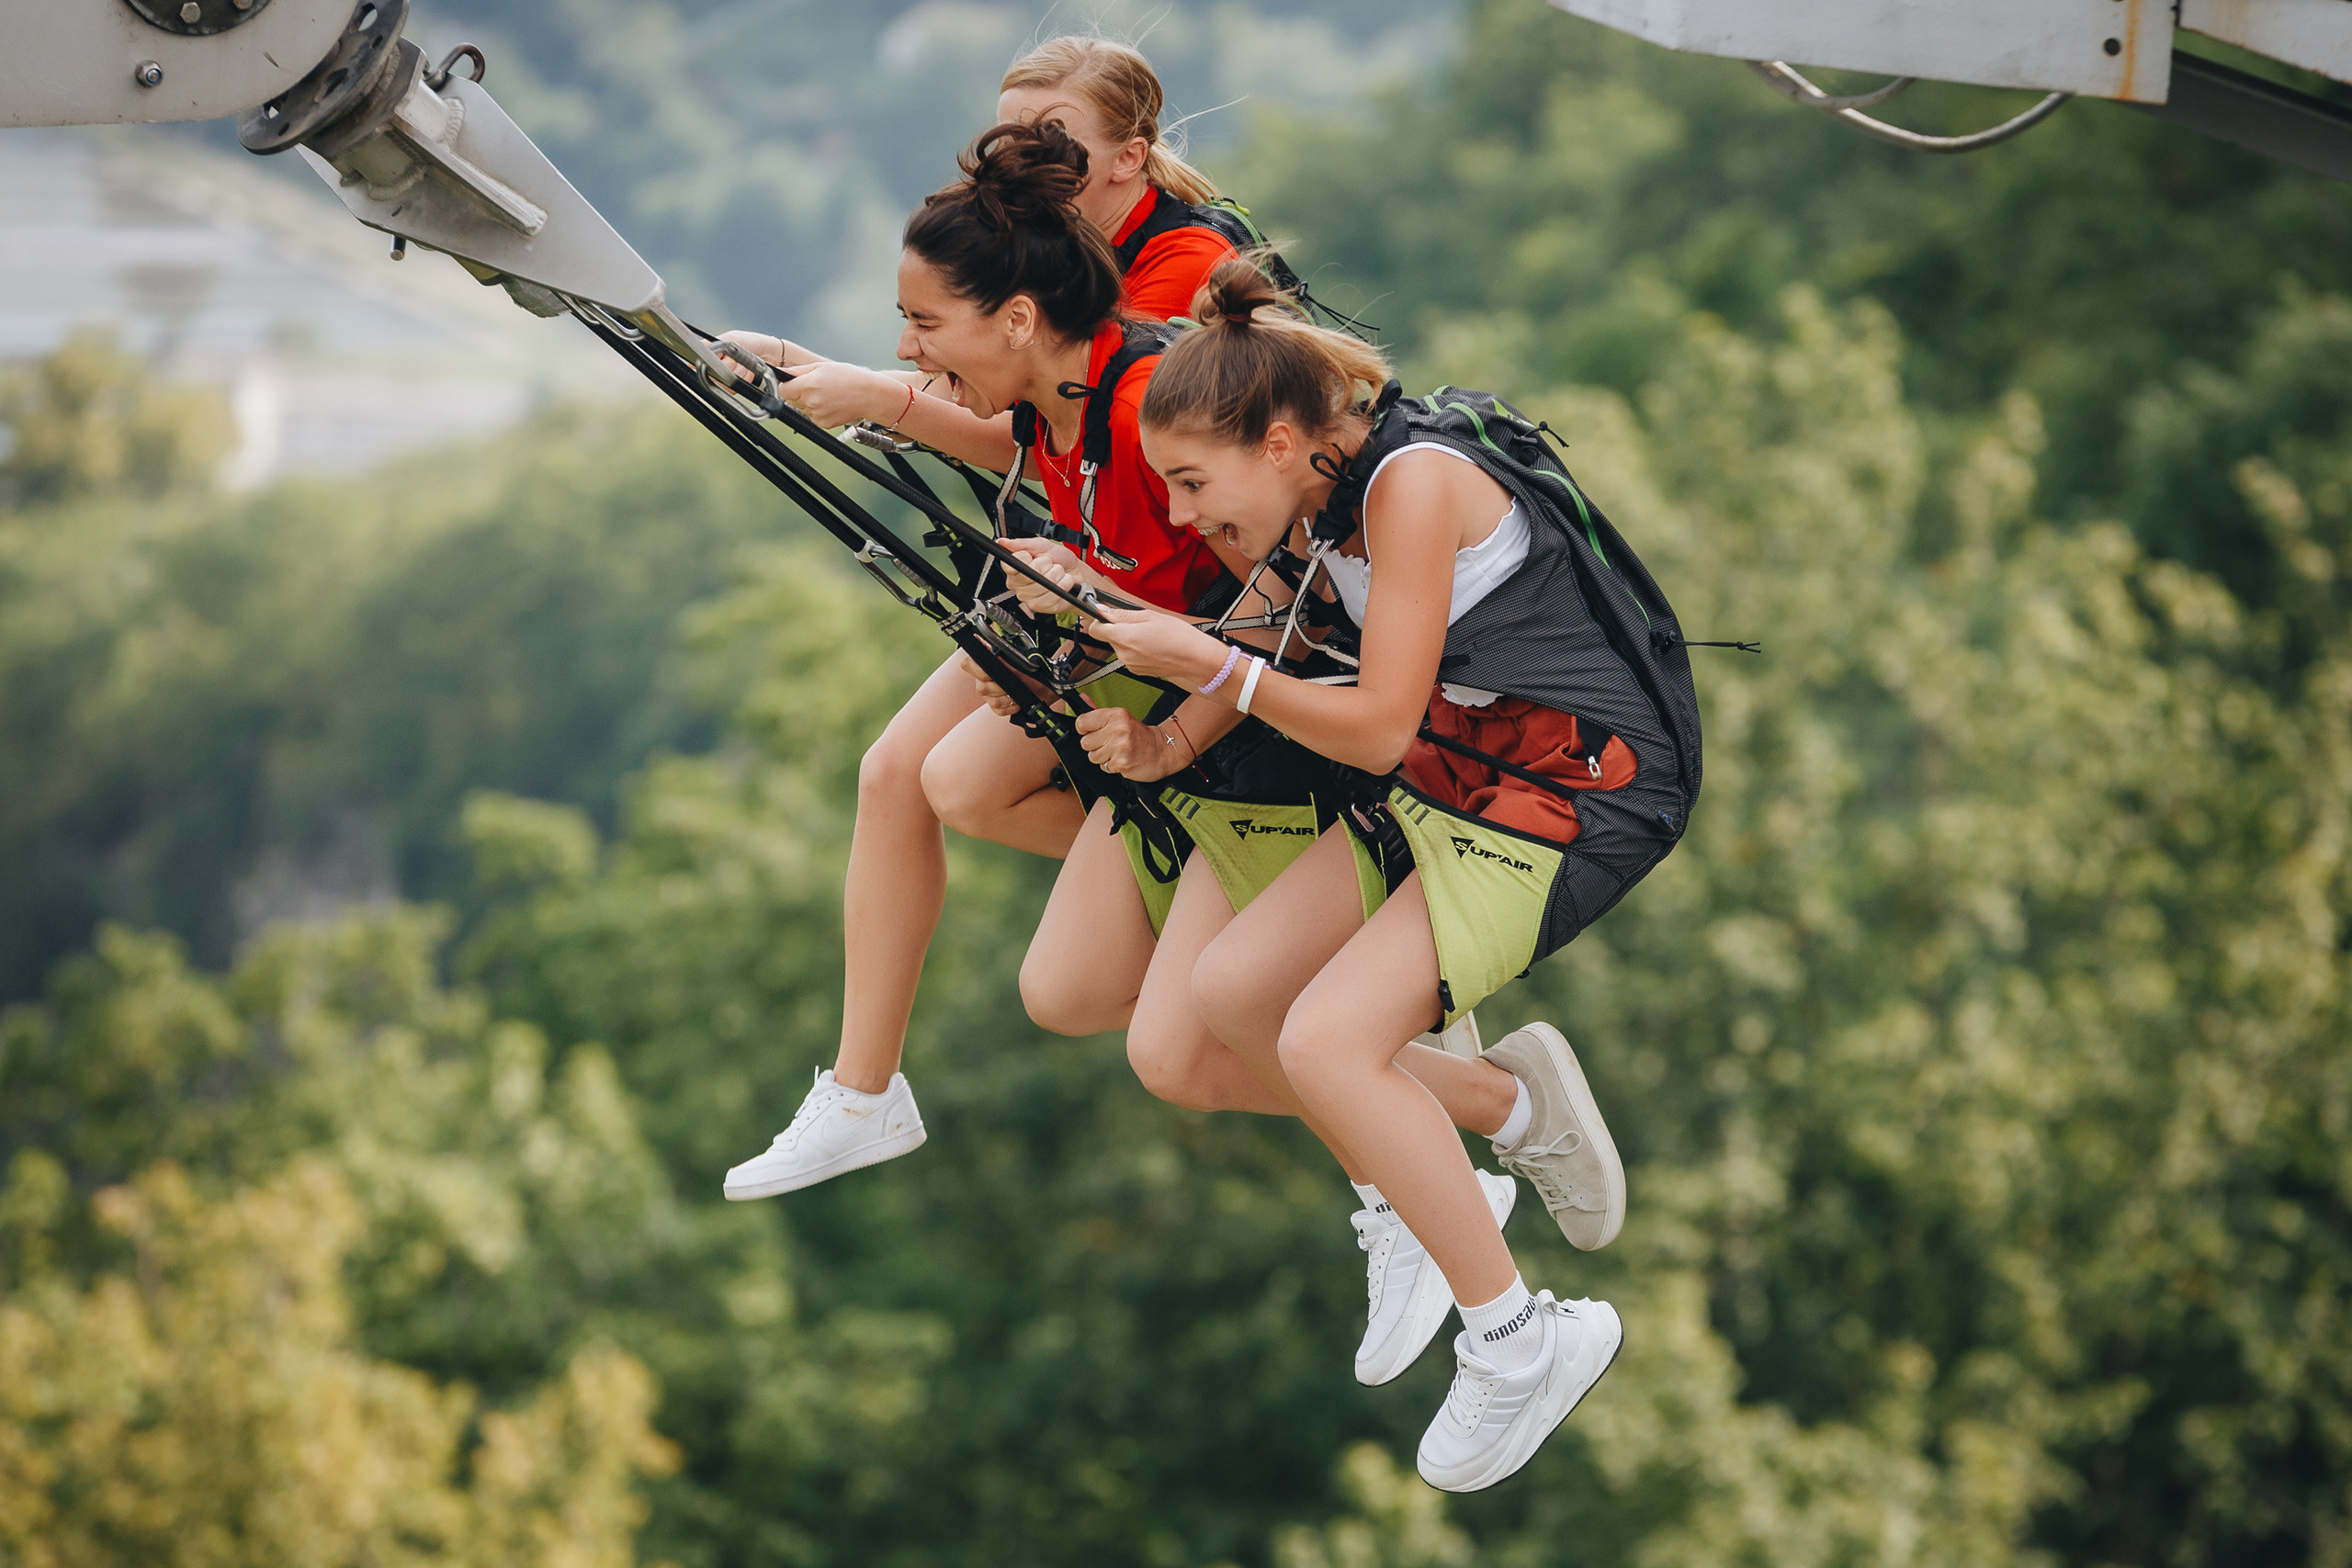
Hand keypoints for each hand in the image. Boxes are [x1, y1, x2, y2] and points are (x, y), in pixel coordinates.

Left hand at [776, 361, 907, 429]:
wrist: (869, 395)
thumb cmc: (849, 377)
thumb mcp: (822, 367)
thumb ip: (798, 371)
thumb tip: (781, 373)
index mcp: (809, 385)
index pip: (782, 389)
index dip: (786, 385)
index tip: (791, 383)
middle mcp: (811, 402)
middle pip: (791, 399)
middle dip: (798, 393)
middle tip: (815, 386)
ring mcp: (817, 415)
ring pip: (802, 408)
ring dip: (808, 402)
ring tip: (826, 394)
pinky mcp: (823, 424)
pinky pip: (812, 416)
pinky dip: (818, 410)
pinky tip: (830, 403)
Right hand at [958, 653, 1019, 718]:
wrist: (1032, 682)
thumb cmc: (1022, 669)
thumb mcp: (1015, 661)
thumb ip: (1003, 659)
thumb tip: (996, 656)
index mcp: (982, 665)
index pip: (967, 664)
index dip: (978, 670)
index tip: (992, 671)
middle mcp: (981, 680)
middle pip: (981, 688)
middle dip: (1000, 687)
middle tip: (1012, 683)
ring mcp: (987, 695)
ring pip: (993, 702)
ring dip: (1008, 698)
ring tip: (1016, 693)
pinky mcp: (994, 706)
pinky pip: (1000, 711)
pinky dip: (1011, 707)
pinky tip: (1016, 702)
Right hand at [1000, 537, 1088, 615]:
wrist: (1076, 573)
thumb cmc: (1059, 560)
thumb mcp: (1042, 545)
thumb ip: (1022, 544)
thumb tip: (1002, 542)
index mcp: (1015, 568)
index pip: (1010, 565)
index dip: (1025, 559)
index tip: (1033, 556)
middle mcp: (1018, 585)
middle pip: (1029, 575)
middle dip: (1045, 565)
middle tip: (1049, 565)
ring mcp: (1029, 597)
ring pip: (1043, 584)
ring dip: (1056, 575)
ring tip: (1057, 574)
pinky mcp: (1042, 607)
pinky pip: (1053, 594)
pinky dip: (1063, 585)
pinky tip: (1062, 584)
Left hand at [1077, 706, 1187, 780]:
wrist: (1163, 750)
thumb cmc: (1140, 735)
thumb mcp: (1121, 718)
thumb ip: (1098, 711)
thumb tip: (1081, 699)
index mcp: (1115, 715)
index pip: (1082, 722)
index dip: (1084, 729)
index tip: (1092, 732)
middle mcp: (1117, 729)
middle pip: (1085, 743)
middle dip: (1096, 746)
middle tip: (1110, 744)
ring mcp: (1119, 747)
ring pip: (1093, 757)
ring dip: (1103, 757)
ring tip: (1117, 752)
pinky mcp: (1122, 763)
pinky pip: (1104, 767)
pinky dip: (1112, 766)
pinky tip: (1123, 759)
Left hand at [1080, 600, 1227, 688]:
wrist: (1196, 659)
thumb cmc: (1178, 636)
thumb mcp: (1150, 616)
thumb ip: (1122, 614)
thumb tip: (1102, 610)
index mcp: (1125, 638)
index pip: (1095, 630)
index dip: (1100, 619)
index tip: (1109, 614)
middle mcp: (1124, 654)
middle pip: (1108, 637)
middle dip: (1119, 628)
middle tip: (1141, 623)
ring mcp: (1130, 664)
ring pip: (1119, 645)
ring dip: (1129, 638)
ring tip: (1150, 634)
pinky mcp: (1137, 671)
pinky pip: (1129, 655)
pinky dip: (1136, 649)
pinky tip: (1152, 645)